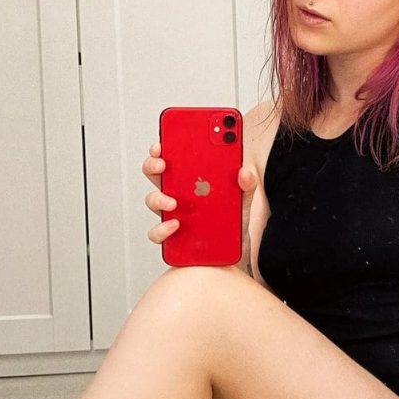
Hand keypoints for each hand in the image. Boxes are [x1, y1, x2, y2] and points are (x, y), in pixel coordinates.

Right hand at [142, 142, 258, 268]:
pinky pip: (157, 232)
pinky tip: (176, 226)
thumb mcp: (242, 204)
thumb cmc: (230, 227)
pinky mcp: (170, 238)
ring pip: (152, 200)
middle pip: (155, 173)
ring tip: (174, 202)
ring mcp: (170, 215)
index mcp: (191, 181)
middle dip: (154, 164)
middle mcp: (177, 195)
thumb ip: (246, 187)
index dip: (166, 146)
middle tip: (163, 163)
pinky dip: (162, 228)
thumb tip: (244, 172)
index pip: (174, 157)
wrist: (230, 258)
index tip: (165, 140)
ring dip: (159, 198)